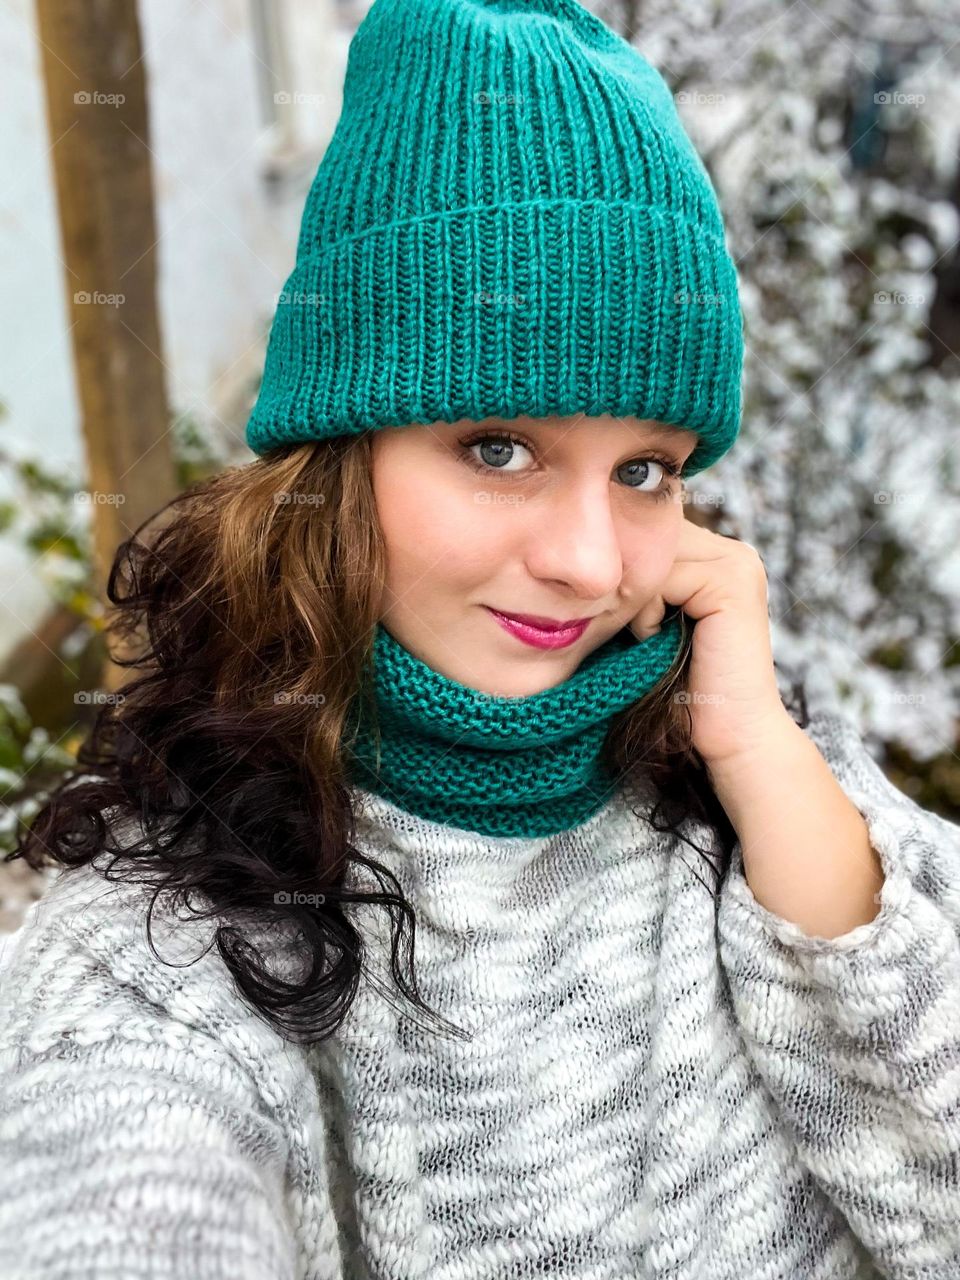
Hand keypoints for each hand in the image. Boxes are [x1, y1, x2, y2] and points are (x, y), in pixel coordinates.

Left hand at [628, 516, 792, 768]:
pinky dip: (648, 614)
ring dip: (634, 600)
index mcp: (714, 556)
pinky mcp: (731, 583)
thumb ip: (634, 584)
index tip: (608, 611)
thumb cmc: (679, 688)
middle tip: (623, 628)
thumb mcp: (649, 623)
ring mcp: (737, 563)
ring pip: (651, 557)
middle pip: (647, 537)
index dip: (618, 567)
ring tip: (646, 638)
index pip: (646, 531)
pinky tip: (657, 643)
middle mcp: (731, 551)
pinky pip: (663, 577)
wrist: (729, 737)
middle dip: (623, 580)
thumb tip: (579, 555)